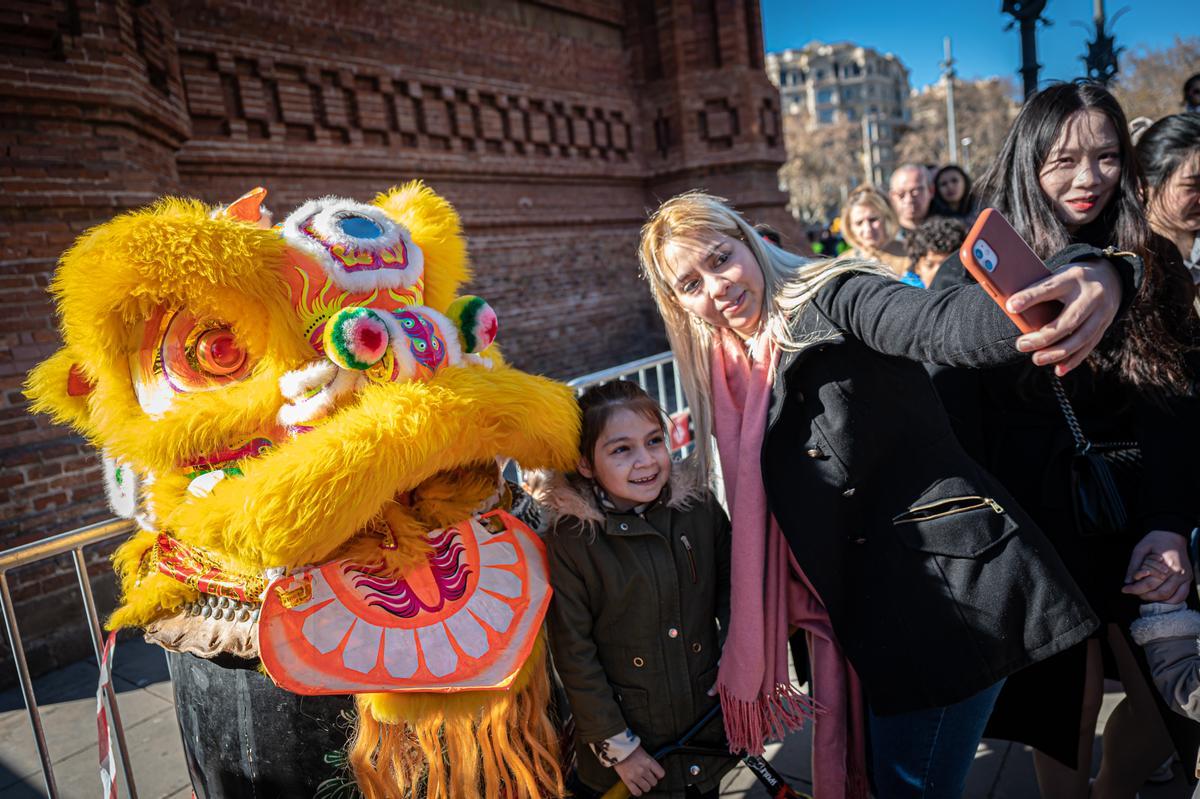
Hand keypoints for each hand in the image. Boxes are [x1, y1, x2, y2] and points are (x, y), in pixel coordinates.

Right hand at [613, 746, 664, 796]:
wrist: (617, 748)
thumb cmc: (630, 748)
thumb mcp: (644, 752)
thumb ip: (649, 762)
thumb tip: (654, 771)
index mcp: (649, 761)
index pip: (661, 774)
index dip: (658, 775)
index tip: (655, 774)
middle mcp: (643, 769)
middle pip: (654, 782)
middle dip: (651, 780)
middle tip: (646, 777)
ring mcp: (635, 776)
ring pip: (646, 788)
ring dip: (645, 786)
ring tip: (641, 782)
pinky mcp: (627, 780)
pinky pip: (636, 792)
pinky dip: (637, 791)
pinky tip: (636, 787)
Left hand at [1009, 259, 1121, 375]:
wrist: (1110, 277)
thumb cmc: (1071, 279)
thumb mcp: (1058, 276)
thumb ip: (1041, 290)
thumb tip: (1011, 308)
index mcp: (1074, 277)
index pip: (1049, 288)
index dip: (1030, 297)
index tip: (1011, 306)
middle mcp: (1091, 295)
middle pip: (1069, 320)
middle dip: (1044, 336)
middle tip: (1021, 345)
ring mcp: (1102, 312)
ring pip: (1081, 337)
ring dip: (1058, 353)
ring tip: (1036, 359)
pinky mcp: (1105, 325)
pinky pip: (1089, 345)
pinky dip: (1073, 359)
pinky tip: (1059, 369)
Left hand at [1122, 530, 1193, 603]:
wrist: (1173, 533)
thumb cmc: (1156, 540)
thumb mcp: (1140, 549)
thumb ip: (1133, 565)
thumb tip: (1127, 581)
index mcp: (1167, 566)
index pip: (1149, 584)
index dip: (1135, 589)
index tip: (1125, 589)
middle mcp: (1178, 573)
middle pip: (1161, 593)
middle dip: (1145, 596)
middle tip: (1134, 592)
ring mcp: (1185, 577)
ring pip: (1173, 598)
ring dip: (1158, 600)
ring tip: (1146, 595)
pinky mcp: (1188, 578)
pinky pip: (1182, 595)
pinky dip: (1172, 600)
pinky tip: (1160, 598)